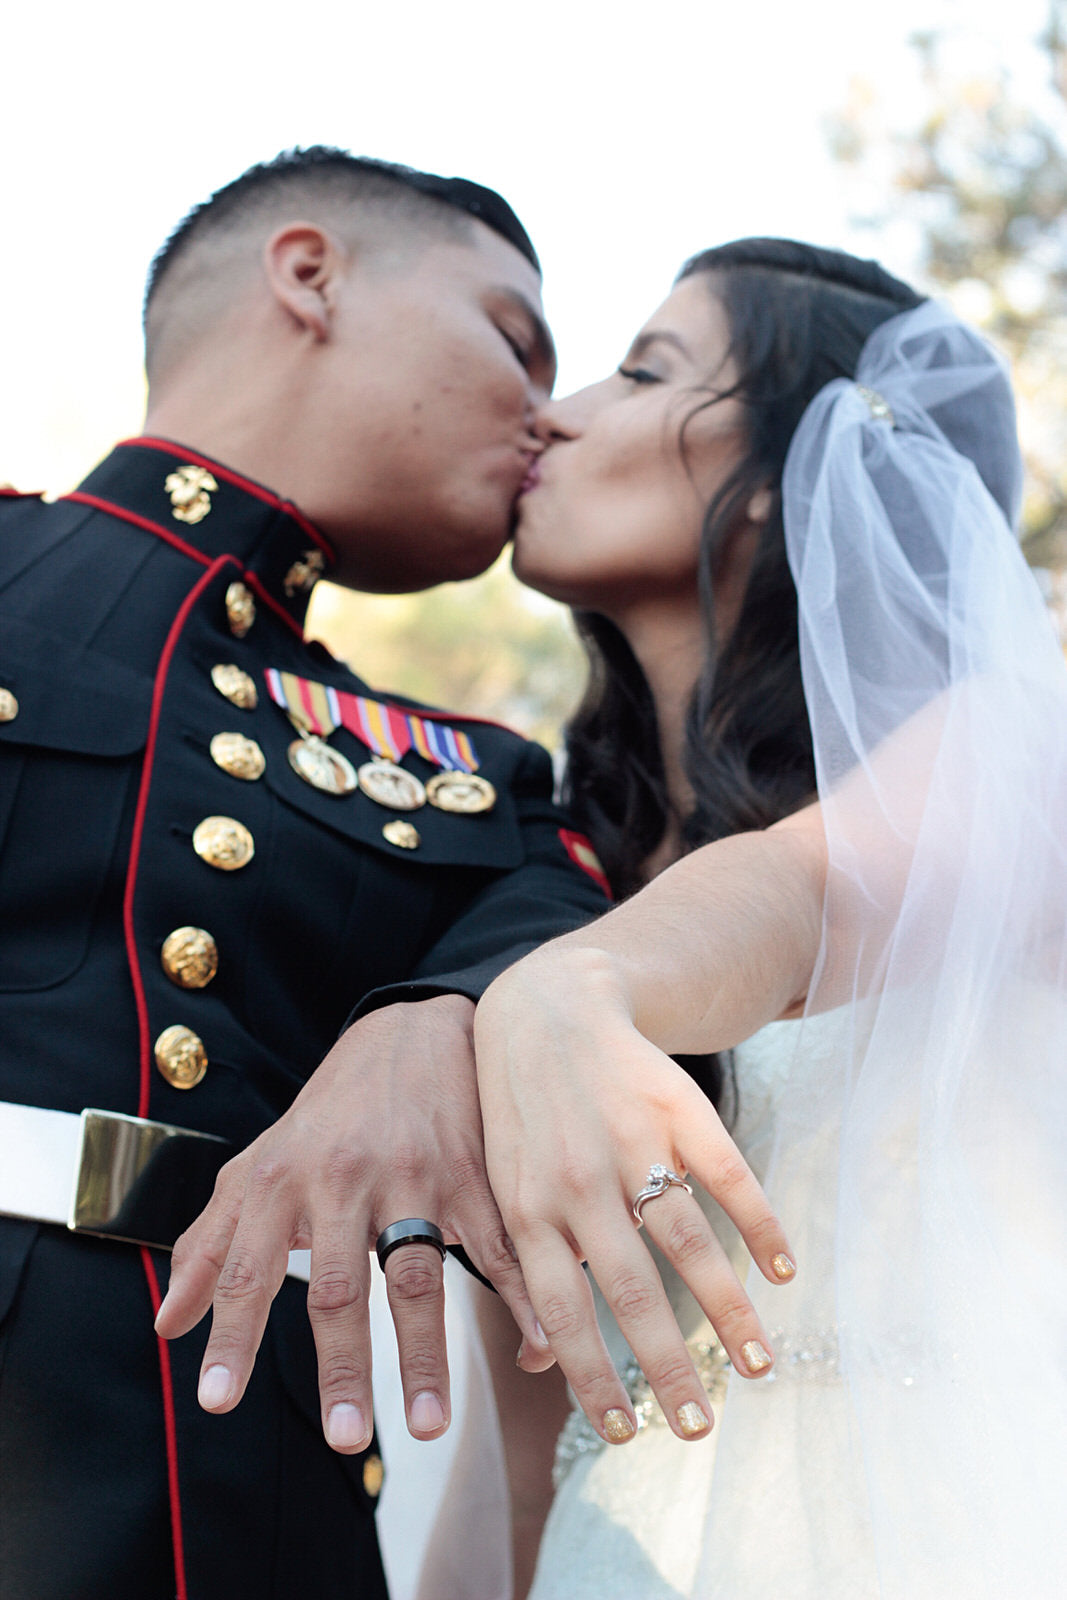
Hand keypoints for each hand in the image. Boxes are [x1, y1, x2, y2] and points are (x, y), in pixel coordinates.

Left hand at [155, 994, 549, 1451]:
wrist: (411, 1028)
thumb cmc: (329, 1112)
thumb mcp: (259, 1164)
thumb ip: (212, 1241)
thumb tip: (167, 1327)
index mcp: (283, 1179)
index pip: (247, 1268)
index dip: (232, 1334)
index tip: (217, 1401)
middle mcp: (343, 1178)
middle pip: (340, 1285)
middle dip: (342, 1365)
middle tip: (343, 1439)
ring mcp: (413, 1176)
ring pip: (418, 1276)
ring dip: (425, 1355)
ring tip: (427, 1424)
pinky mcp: (471, 1173)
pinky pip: (494, 1246)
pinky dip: (520, 1300)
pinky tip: (538, 1349)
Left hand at [475, 949, 795, 1447]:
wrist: (550, 1007)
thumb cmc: (521, 1116)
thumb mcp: (501, 1188)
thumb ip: (523, 1271)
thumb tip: (537, 1365)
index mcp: (529, 1209)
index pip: (563, 1311)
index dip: (593, 1377)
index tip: (629, 1433)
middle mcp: (579, 1181)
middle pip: (631, 1289)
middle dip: (667, 1365)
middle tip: (700, 1427)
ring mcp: (632, 1141)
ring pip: (687, 1239)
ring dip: (726, 1309)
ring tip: (756, 1364)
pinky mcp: (677, 1107)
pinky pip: (727, 1173)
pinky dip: (760, 1222)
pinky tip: (783, 1269)